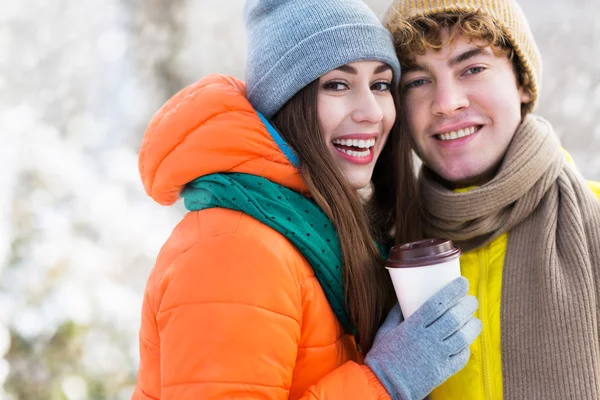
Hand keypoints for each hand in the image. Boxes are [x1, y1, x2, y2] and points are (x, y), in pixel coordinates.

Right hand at [365, 277, 481, 399]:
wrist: (383, 386)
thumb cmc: (382, 357)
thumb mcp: (385, 331)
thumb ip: (395, 314)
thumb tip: (403, 300)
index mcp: (412, 327)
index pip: (438, 304)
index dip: (452, 291)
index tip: (462, 283)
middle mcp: (427, 340)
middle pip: (454, 318)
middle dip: (467, 306)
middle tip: (471, 300)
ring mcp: (437, 357)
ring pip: (463, 337)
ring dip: (472, 325)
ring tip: (475, 319)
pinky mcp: (442, 372)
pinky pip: (461, 357)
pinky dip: (466, 347)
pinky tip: (466, 341)